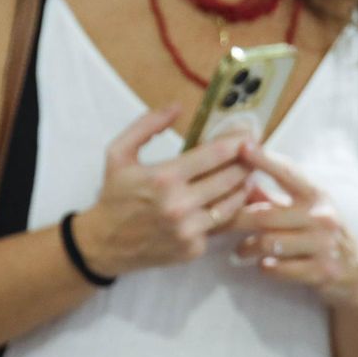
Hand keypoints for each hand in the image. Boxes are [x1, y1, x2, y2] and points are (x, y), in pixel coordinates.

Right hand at [75, 106, 252, 276]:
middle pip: (230, 178)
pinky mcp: (192, 249)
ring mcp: (188, 230)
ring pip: (231, 204)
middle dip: (247, 163)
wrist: (103, 244)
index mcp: (164, 178)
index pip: (214, 155)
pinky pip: (218, 226)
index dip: (237, 142)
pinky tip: (227, 201)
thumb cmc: (113, 196)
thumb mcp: (118, 153)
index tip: (248, 135)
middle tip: (255, 154)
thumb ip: (146, 126)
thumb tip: (176, 107)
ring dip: (243, 187)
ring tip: (247, 176)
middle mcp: (179, 205)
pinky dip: (225, 212)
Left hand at [231, 142, 357, 314]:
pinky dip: (266, 268)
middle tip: (216, 225)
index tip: (241, 146)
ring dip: (247, 248)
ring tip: (240, 251)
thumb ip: (273, 198)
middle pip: (263, 214)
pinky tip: (263, 266)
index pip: (287, 172)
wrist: (357, 277)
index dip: (263, 159)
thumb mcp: (305, 212)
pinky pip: (279, 269)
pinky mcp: (322, 271)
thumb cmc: (322, 238)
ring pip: (268, 243)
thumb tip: (240, 180)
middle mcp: (322, 216)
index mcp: (317, 195)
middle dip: (234, 220)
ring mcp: (324, 244)